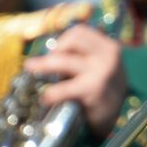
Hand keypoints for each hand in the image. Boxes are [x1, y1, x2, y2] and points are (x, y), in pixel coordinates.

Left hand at [27, 25, 126, 139]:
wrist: (116, 115)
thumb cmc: (103, 88)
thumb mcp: (100, 65)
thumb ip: (81, 56)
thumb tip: (50, 52)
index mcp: (108, 46)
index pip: (81, 32)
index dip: (63, 39)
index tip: (52, 51)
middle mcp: (107, 55)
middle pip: (71, 41)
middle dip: (52, 50)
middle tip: (35, 62)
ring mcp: (101, 72)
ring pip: (64, 61)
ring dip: (43, 65)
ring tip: (30, 68)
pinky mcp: (94, 90)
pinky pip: (65, 88)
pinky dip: (52, 93)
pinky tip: (46, 98)